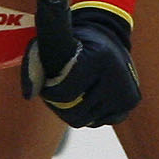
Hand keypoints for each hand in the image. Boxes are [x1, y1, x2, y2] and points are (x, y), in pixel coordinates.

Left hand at [23, 5, 140, 128]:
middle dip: (61, 104)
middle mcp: (117, 76)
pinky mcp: (131, 101)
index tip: (48, 80)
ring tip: (76, 88)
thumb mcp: (54, 41)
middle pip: (75, 113)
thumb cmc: (73, 41)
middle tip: (60, 86)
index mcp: (98, 58)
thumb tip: (28, 95)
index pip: (63, 94)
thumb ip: (37, 63)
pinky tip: (90, 93)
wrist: (107, 36)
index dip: (49, 92)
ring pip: (86, 120)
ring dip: (74, 108)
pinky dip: (90, 112)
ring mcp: (127, 91)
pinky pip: (98, 121)